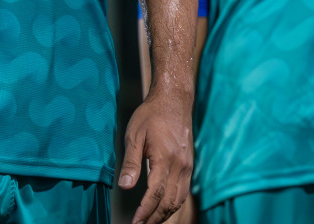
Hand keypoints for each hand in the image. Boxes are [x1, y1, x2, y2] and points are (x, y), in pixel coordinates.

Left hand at [119, 86, 193, 223]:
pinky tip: (164, 208)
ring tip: (150, 221)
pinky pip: (183, 191)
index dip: (145, 211)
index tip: (135, 222)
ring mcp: (187, 167)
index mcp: (165, 158)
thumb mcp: (134, 135)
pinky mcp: (189, 166)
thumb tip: (124, 186)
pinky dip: (173, 204)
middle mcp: (180, 166)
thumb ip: (130, 163)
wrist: (174, 101)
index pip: (156, 194)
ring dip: (165, 214)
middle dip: (154, 217)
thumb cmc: (151, 115)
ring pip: (179, 199)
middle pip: (169, 201)